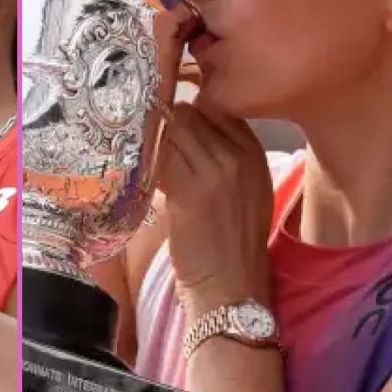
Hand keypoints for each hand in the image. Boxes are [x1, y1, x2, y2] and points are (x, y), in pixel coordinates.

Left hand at [156, 99, 274, 316]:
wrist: (231, 286)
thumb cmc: (229, 241)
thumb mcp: (241, 187)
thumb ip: (220, 154)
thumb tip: (180, 122)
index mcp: (253, 152)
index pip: (216, 105)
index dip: (186, 106)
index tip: (164, 116)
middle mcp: (239, 156)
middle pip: (190, 111)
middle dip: (163, 119)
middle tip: (143, 133)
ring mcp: (216, 171)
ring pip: (171, 130)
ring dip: (151, 138)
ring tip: (138, 152)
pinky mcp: (190, 191)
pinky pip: (158, 158)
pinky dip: (144, 162)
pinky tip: (137, 174)